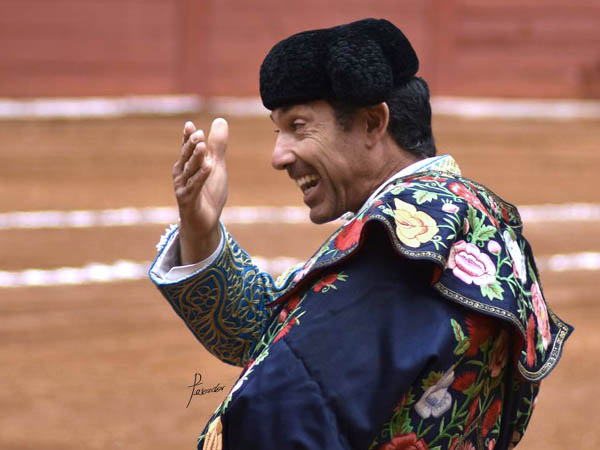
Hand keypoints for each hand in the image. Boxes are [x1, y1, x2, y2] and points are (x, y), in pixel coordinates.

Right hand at [173, 118, 228, 264]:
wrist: (204, 222)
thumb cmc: (208, 192)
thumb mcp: (216, 166)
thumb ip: (218, 145)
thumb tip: (220, 120)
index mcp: (187, 164)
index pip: (188, 148)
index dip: (188, 137)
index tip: (190, 125)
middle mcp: (182, 174)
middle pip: (187, 157)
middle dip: (191, 145)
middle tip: (198, 133)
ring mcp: (183, 187)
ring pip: (190, 170)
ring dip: (195, 158)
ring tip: (202, 145)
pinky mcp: (188, 201)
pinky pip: (195, 186)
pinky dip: (201, 176)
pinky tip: (208, 167)